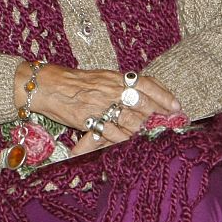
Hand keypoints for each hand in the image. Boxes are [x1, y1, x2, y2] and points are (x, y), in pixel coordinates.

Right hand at [16, 63, 179, 153]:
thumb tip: (141, 93)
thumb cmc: (72, 82)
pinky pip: (110, 133)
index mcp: (114, 77)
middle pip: (142, 104)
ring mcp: (100, 105)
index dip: (163, 95)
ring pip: (130, 120)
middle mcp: (110, 89)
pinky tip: (132, 144)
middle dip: (159, 117)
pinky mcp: (88, 119)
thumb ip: (119, 85)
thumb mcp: (99, 78)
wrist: (44, 85)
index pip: (146, 83)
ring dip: (145, 131)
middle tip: (170, 125)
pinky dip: (123, 140)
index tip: (176, 106)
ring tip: (156, 137)